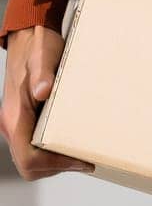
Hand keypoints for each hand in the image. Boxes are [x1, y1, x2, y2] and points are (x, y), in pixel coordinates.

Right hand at [3, 26, 91, 179]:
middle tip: (85, 160)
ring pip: (31, 159)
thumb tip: (44, 92)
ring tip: (81, 153)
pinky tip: (72, 140)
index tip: (81, 161)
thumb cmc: (38, 47)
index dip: (55, 165)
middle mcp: (12, 124)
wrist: (28, 37)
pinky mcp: (24, 121)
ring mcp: (17, 124)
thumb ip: (43, 75)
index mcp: (15, 116)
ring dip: (55, 161)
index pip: (27, 158)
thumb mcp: (44, 57)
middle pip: (29, 166)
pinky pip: (34, 146)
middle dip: (57, 167)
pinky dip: (53, 151)